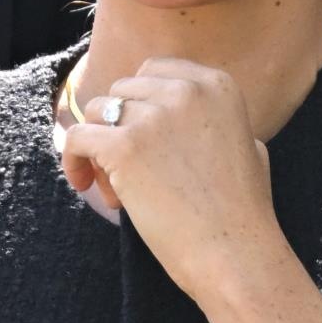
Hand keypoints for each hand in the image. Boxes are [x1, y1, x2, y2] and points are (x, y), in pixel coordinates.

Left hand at [62, 58, 282, 308]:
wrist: (234, 251)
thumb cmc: (241, 211)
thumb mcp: (247, 144)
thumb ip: (213, 118)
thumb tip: (178, 111)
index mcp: (216, 84)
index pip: (153, 71)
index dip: (138, 103)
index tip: (140, 136)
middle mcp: (186, 91)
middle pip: (122, 91)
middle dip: (119, 126)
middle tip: (129, 172)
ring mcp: (154, 117)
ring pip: (96, 112)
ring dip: (99, 146)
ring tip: (117, 188)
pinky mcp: (124, 147)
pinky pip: (77, 138)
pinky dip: (74, 161)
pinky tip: (83, 183)